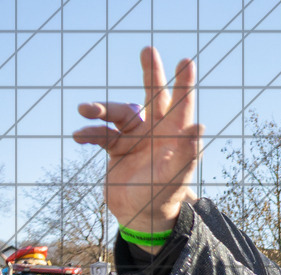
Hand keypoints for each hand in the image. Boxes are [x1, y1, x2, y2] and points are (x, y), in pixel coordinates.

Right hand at [73, 47, 201, 247]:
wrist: (140, 216)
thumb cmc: (164, 197)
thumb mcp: (175, 176)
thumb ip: (185, 152)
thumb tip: (199, 127)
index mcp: (174, 136)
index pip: (181, 105)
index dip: (183, 84)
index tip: (187, 61)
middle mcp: (156, 132)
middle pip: (154, 96)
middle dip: (152, 74)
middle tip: (149, 50)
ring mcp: (135, 138)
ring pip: (118, 113)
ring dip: (101, 108)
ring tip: (85, 108)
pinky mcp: (117, 147)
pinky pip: (100, 133)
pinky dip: (89, 133)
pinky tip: (80, 137)